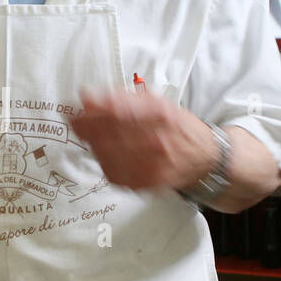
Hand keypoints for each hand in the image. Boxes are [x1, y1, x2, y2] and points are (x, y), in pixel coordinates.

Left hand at [69, 89, 216, 192]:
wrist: (205, 159)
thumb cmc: (179, 127)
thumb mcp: (159, 103)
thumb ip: (124, 98)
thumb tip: (91, 96)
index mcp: (161, 116)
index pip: (118, 111)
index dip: (94, 107)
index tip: (81, 101)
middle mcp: (157, 141)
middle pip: (108, 134)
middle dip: (86, 125)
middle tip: (75, 120)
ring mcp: (151, 166)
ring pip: (106, 155)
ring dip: (93, 143)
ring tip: (92, 135)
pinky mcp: (146, 184)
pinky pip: (113, 172)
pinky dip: (103, 161)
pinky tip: (105, 152)